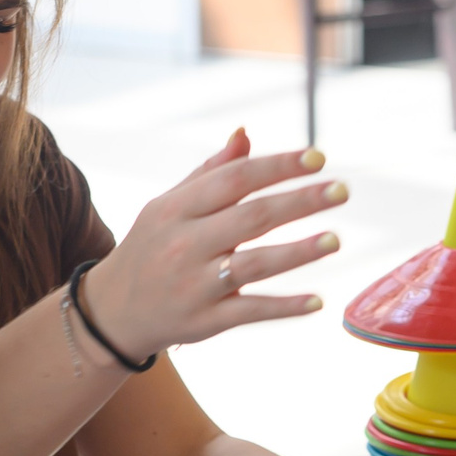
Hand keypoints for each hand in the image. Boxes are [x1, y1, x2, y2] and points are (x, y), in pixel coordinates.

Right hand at [79, 130, 347, 362]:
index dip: (278, 166)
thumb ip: (210, 172)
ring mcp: (195, 285)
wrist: (113, 311)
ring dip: (298, 252)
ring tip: (335, 240)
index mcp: (176, 208)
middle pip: (252, 217)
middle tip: (342, 190)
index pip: (236, 179)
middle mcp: (185, 244)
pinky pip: (251, 311)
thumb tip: (245, 134)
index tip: (319, 157)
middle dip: (300, 201)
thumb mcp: (169, 205)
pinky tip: (317, 300)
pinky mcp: (205, 321)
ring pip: (254, 264)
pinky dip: (285, 307)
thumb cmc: (152, 247)